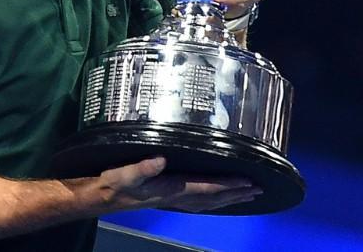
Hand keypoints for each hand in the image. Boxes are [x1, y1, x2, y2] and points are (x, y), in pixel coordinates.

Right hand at [89, 156, 261, 213]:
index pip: (207, 188)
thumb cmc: (113, 184)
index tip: (248, 182)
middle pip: (215, 198)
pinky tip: (219, 198)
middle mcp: (177, 197)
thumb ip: (141, 168)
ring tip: (248, 195)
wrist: (103, 197)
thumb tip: (160, 159)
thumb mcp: (124, 174)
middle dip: (237, 194)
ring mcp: (175, 200)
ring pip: (210, 202)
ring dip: (230, 198)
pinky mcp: (170, 197)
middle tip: (259, 190)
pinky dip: (215, 200)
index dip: (229, 185)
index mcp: (171, 189)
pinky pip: (200, 201)